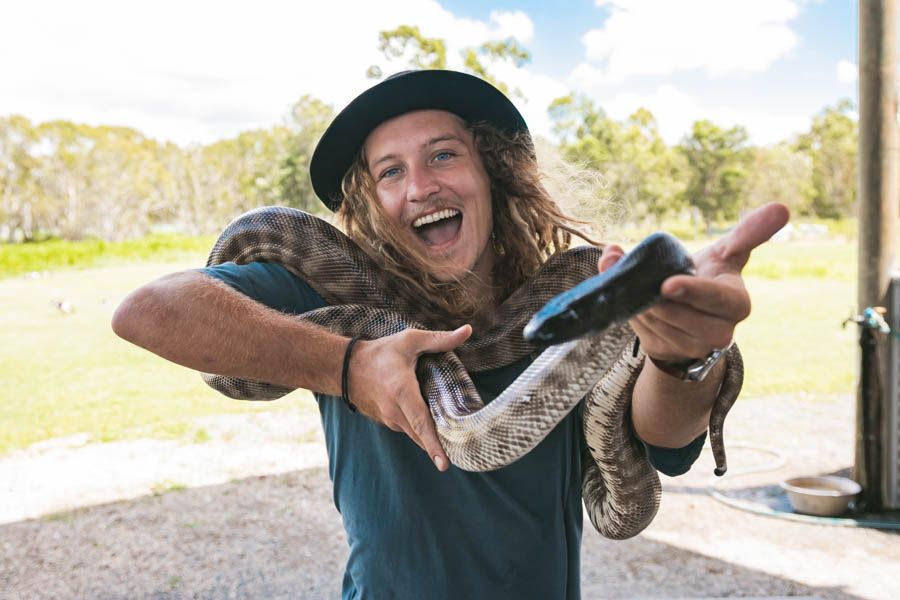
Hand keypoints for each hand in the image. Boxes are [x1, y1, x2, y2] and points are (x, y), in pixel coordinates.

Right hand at [346, 324, 472, 471]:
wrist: (346, 367)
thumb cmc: (380, 353)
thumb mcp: (410, 341)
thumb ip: (439, 339)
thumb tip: (467, 331)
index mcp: (402, 392)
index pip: (421, 423)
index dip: (434, 445)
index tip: (444, 465)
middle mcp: (395, 411)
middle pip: (422, 436)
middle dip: (442, 447)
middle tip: (463, 453)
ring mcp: (389, 420)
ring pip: (416, 434)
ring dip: (433, 438)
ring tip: (455, 439)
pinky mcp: (387, 422)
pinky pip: (409, 430)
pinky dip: (422, 431)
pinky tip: (435, 424)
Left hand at [598, 203, 789, 361]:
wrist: (688, 309)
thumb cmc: (709, 275)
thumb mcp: (727, 253)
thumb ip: (749, 233)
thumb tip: (782, 208)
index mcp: (737, 304)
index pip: (714, 298)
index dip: (691, 291)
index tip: (667, 284)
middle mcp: (720, 332)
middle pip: (679, 313)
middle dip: (655, 297)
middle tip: (638, 277)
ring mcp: (693, 347)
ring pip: (658, 323)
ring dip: (640, 302)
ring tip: (634, 282)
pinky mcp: (668, 352)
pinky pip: (643, 332)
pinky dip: (632, 313)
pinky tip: (633, 299)